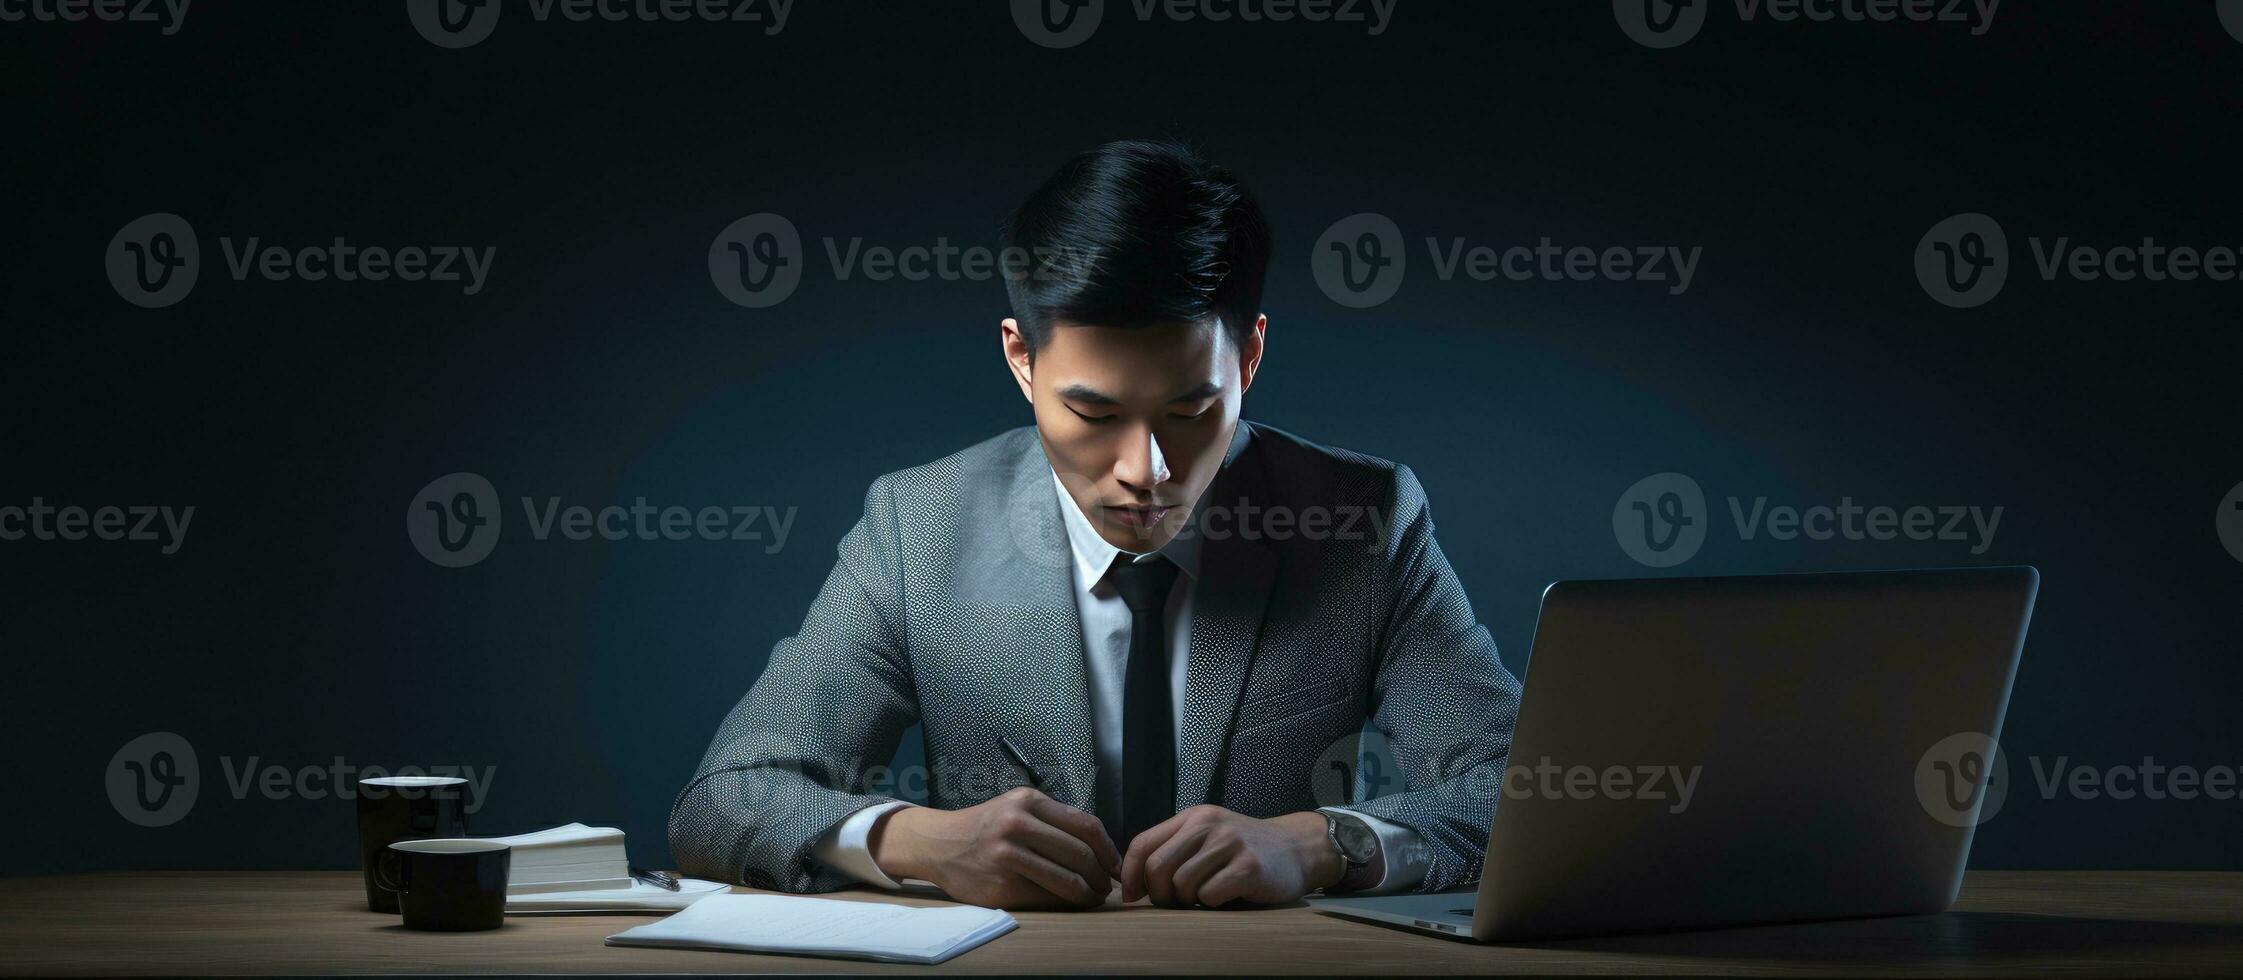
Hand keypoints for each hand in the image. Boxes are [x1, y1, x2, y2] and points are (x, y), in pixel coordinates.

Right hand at [868, 787, 1121, 910]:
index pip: (1085, 826)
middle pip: (1080, 854)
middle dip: (1101, 876)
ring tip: (1093, 897)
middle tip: (1107, 887)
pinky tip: (1069, 903)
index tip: (1116, 865)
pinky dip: (1063, 902)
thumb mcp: (1017, 807)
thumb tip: (1100, 850)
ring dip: (1087, 893)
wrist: (939, 844)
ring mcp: (1007, 856)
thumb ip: (1054, 821)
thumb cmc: (987, 826)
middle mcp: (1018, 824)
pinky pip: (1044, 896)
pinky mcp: (1000, 885)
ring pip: (1065, 879)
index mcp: (1029, 801)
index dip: (1108, 850)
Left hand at [1119, 806, 1343, 907]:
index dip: (1129, 874)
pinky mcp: (1248, 867)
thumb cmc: (1244, 849)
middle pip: (1157, 868)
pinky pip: (1210, 895)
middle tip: (1175, 903)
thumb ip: (1175, 849)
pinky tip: (1227, 896)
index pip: (1142, 843)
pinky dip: (1213, 903)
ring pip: (1182, 884)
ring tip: (1205, 898)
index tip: (1132, 896)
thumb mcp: (1208, 836)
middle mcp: (1208, 825)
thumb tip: (1134, 883)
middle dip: (1159, 895)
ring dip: (1189, 901)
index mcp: (1192, 817)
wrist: (1297, 848)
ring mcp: (1229, 844)